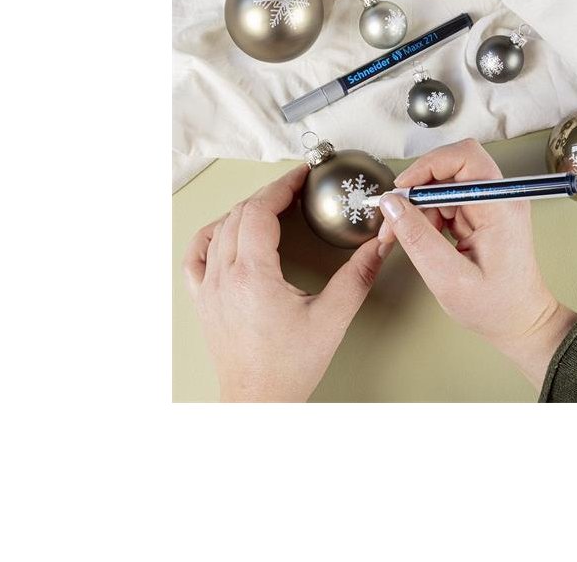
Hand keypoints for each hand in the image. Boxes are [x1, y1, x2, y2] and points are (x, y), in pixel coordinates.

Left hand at [183, 164, 390, 400]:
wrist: (259, 401)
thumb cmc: (289, 367)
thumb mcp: (332, 318)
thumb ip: (358, 276)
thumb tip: (380, 245)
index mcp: (252, 276)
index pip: (258, 211)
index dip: (280, 186)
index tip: (299, 176)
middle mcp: (223, 277)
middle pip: (239, 215)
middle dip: (268, 195)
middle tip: (294, 189)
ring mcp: (208, 289)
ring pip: (219, 230)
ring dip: (245, 211)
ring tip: (270, 207)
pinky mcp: (203, 301)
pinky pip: (196, 255)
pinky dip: (212, 235)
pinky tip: (227, 233)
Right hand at [377, 139, 576, 388]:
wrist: (520, 323)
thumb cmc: (494, 307)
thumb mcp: (448, 277)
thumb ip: (418, 238)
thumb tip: (391, 203)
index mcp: (500, 206)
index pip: (465, 158)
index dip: (429, 165)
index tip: (402, 190)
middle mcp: (499, 198)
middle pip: (451, 168)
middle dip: (417, 188)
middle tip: (394, 217)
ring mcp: (491, 205)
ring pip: (443, 185)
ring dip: (418, 206)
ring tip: (399, 236)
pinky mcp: (482, 215)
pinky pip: (447, 202)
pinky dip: (426, 216)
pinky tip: (416, 238)